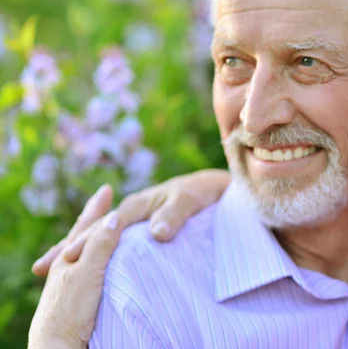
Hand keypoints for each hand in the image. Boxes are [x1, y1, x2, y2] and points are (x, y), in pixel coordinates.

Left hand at [28, 186, 121, 348]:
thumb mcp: (88, 273)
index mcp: (70, 256)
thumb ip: (100, 246)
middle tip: (103, 200)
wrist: (58, 345)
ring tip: (104, 228)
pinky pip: (92, 268)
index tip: (107, 189)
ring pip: (86, 252)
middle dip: (94, 218)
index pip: (86, 225)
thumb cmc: (71, 309)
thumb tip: (114, 217)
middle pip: (83, 235)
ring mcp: (72, 282)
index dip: (98, 207)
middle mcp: (68, 266)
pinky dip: (99, 257)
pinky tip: (104, 263)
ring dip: (96, 237)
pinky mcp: (79, 297)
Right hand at [31, 169, 230, 276]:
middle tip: (44, 267)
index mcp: (138, 205)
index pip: (107, 226)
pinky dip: (96, 250)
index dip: (89, 241)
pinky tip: (87, 263)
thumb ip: (174, 215)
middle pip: (95, 231)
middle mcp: (131, 211)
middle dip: (70, 246)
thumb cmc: (200, 193)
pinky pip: (112, 240)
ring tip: (51, 267)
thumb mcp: (189, 201)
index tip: (71, 256)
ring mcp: (133, 220)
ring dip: (77, 249)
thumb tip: (156, 233)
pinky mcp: (139, 228)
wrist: (211, 189)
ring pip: (99, 236)